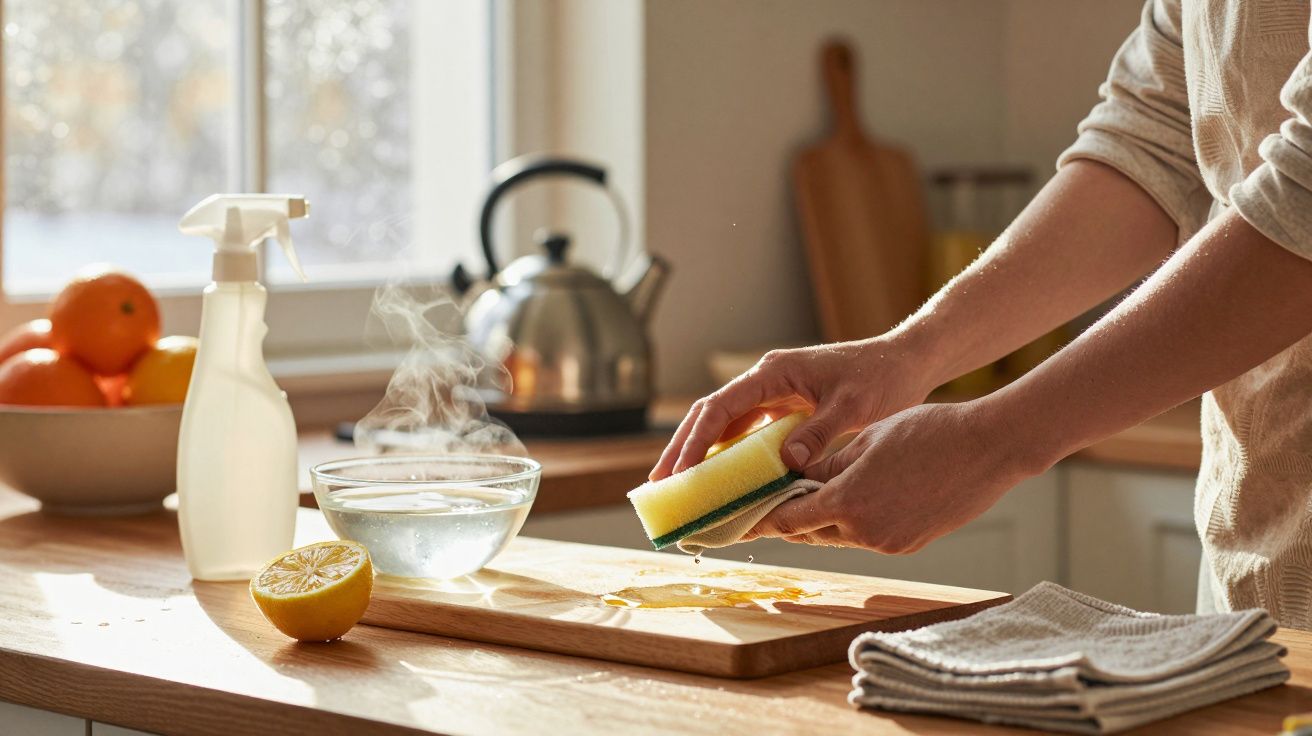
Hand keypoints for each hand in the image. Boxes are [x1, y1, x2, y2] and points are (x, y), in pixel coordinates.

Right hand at [649, 337, 935, 480]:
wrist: (905, 362)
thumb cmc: (882, 378)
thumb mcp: (854, 407)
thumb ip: (819, 432)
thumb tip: (787, 463)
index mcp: (774, 373)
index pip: (720, 407)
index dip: (697, 441)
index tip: (681, 473)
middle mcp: (765, 380)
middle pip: (710, 415)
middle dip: (682, 449)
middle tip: (657, 485)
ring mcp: (771, 393)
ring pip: (722, 423)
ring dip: (698, 452)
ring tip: (675, 487)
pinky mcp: (781, 407)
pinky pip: (744, 431)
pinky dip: (726, 454)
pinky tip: (715, 478)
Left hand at [742, 400, 1048, 552]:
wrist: (989, 448)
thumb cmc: (928, 432)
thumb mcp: (867, 440)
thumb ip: (827, 466)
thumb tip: (796, 479)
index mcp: (847, 501)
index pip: (788, 520)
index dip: (761, 520)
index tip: (740, 518)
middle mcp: (865, 531)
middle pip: (809, 533)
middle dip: (788, 520)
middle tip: (765, 508)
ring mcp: (890, 542)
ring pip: (838, 536)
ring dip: (821, 520)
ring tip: (805, 500)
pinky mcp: (909, 545)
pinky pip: (867, 536)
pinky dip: (852, 522)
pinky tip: (850, 501)